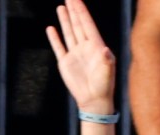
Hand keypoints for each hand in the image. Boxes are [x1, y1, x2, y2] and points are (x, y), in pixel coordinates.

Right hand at [47, 0, 116, 116]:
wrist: (94, 101)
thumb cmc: (104, 86)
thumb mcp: (108, 71)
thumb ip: (106, 59)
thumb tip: (104, 50)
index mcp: (95, 45)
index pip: (87, 24)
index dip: (82, 11)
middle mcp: (85, 47)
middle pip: (77, 24)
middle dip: (73, 10)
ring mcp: (75, 54)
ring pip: (69, 32)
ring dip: (65, 20)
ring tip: (61, 7)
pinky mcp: (66, 63)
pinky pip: (59, 47)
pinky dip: (55, 38)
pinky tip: (51, 28)